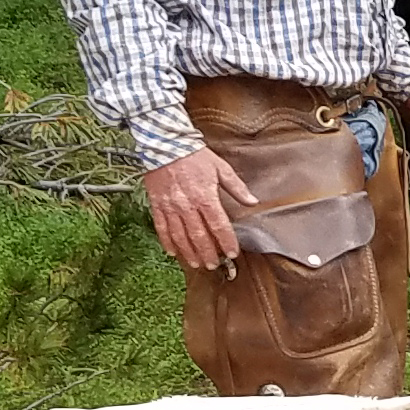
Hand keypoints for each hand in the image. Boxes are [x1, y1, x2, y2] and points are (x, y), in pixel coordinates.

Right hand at [140, 147, 260, 272]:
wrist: (165, 144)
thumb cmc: (194, 155)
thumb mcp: (221, 168)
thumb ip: (237, 188)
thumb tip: (252, 201)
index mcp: (205, 196)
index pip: (219, 225)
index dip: (226, 241)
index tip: (232, 252)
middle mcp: (187, 205)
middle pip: (199, 235)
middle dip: (207, 253)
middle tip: (213, 264)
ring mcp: (170, 206)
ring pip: (180, 236)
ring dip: (189, 252)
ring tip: (196, 263)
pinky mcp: (157, 204)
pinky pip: (161, 227)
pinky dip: (167, 242)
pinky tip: (173, 252)